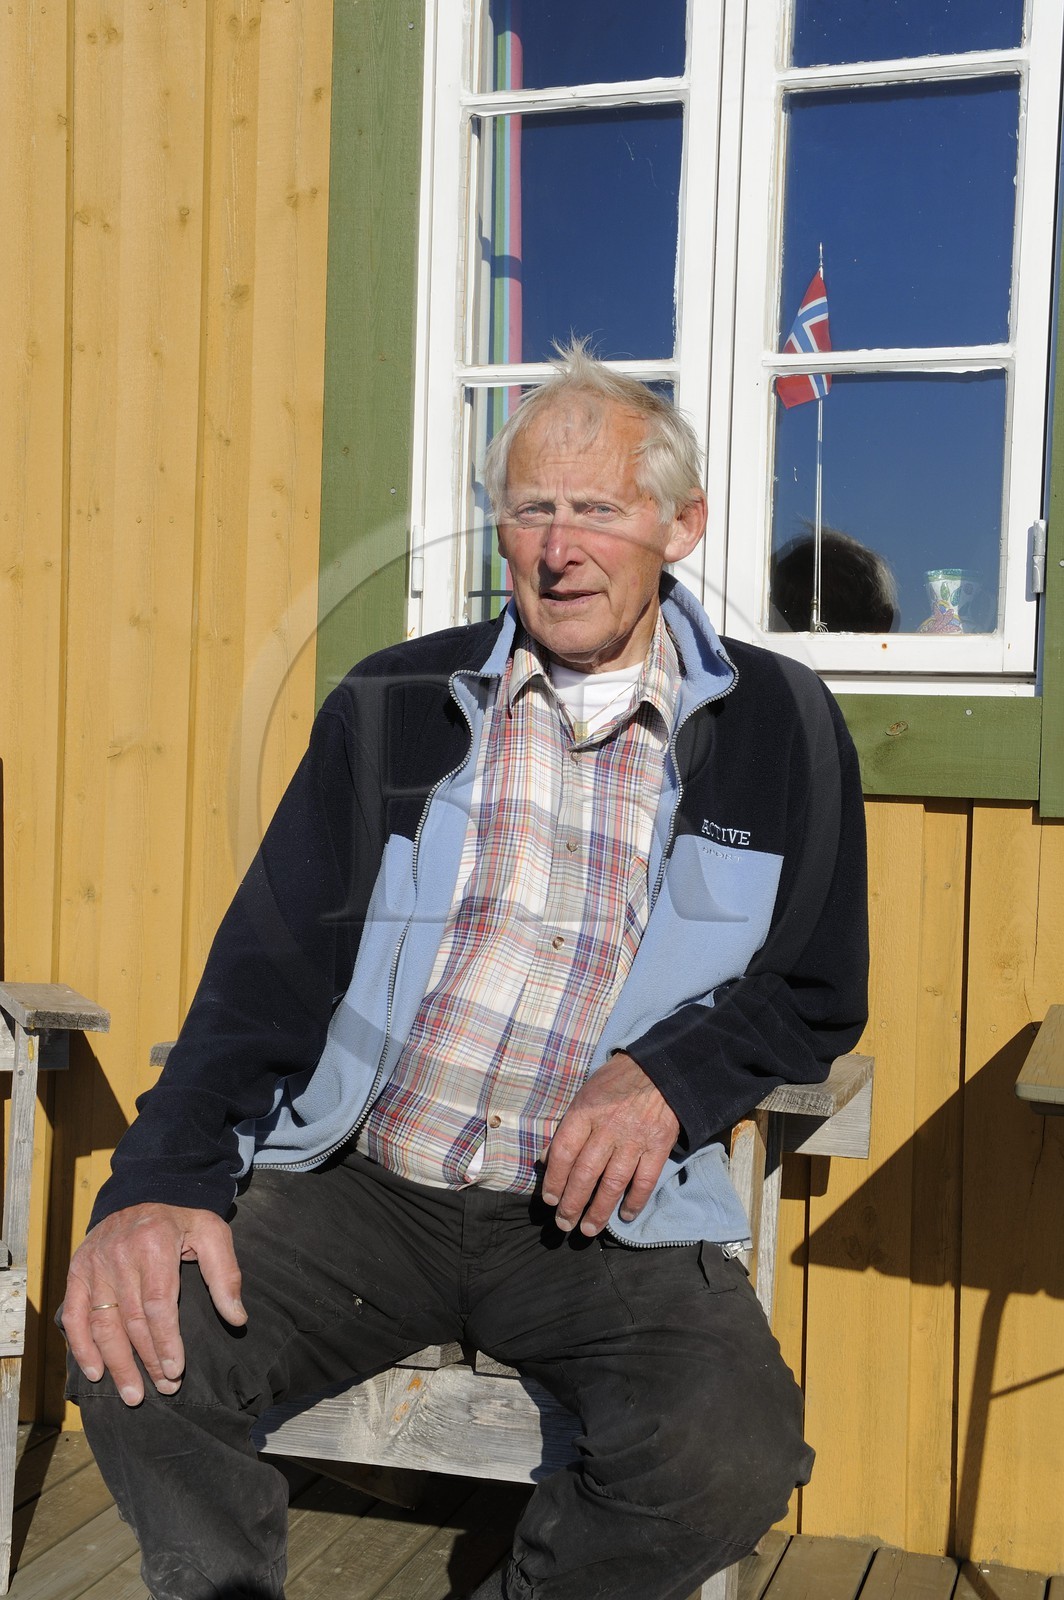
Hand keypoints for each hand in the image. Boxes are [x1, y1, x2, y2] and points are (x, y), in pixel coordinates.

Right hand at [61, 1203, 245, 1405]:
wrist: (141, 1193)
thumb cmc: (181, 1220)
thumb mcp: (212, 1233)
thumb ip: (225, 1274)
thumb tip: (237, 1318)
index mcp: (154, 1244)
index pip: (158, 1305)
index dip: (166, 1342)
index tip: (175, 1370)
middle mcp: (119, 1255)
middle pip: (131, 1321)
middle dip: (148, 1360)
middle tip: (164, 1388)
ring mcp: (94, 1265)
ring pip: (102, 1325)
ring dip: (117, 1364)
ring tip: (133, 1394)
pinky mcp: (77, 1272)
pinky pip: (74, 1316)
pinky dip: (81, 1347)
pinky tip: (95, 1372)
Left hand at [541, 1054, 679, 1237]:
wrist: (660, 1069)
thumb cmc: (616, 1082)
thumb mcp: (584, 1095)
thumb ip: (568, 1128)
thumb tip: (545, 1160)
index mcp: (585, 1112)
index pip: (564, 1153)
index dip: (554, 1180)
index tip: (549, 1199)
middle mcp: (608, 1128)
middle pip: (585, 1173)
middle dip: (572, 1204)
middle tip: (564, 1224)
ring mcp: (634, 1139)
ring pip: (613, 1183)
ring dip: (599, 1210)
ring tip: (588, 1229)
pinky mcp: (658, 1146)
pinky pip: (644, 1181)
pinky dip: (635, 1201)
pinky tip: (625, 1214)